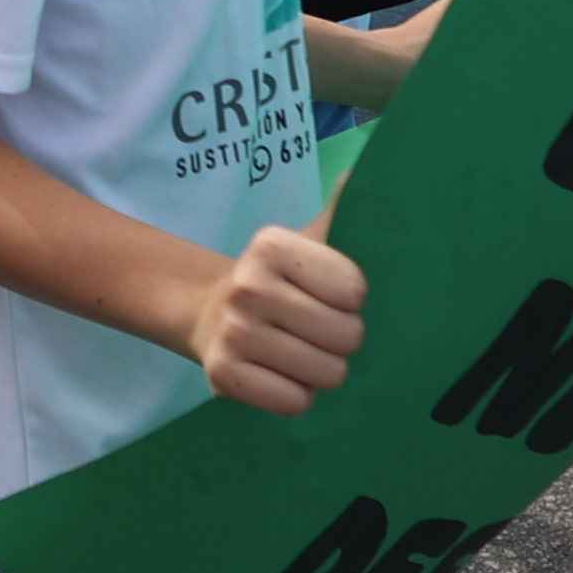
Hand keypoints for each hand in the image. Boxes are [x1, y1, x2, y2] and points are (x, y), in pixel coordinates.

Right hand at [180, 219, 366, 415]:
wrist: (208, 313)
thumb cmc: (277, 280)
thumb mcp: (304, 240)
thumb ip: (340, 211)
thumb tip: (364, 170)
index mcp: (271, 245)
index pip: (354, 291)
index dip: (351, 301)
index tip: (331, 297)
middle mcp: (248, 285)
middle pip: (346, 336)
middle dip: (342, 340)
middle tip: (320, 332)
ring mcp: (233, 332)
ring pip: (326, 374)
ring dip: (323, 371)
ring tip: (303, 354)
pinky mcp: (222, 375)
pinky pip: (294, 402)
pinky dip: (297, 396)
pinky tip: (283, 375)